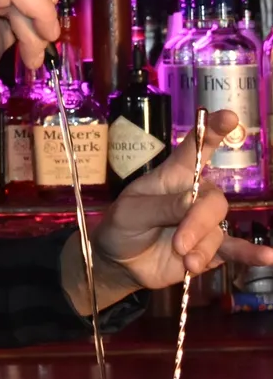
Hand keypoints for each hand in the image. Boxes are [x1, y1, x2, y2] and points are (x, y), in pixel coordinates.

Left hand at [91, 109, 272, 299]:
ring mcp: (204, 222)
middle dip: (197, 223)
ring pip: (217, 229)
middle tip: (178, 244)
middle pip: (213, 200)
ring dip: (201, 247)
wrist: (121, 260)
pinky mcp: (211, 248)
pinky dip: (250, 253)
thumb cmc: (123, 224)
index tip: (228, 117)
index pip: (195, 147)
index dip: (212, 130)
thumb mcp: (132, 211)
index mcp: (173, 175)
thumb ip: (162, 206)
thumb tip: (194, 202)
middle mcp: (194, 194)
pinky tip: (266, 257)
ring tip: (185, 261)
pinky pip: (235, 249)